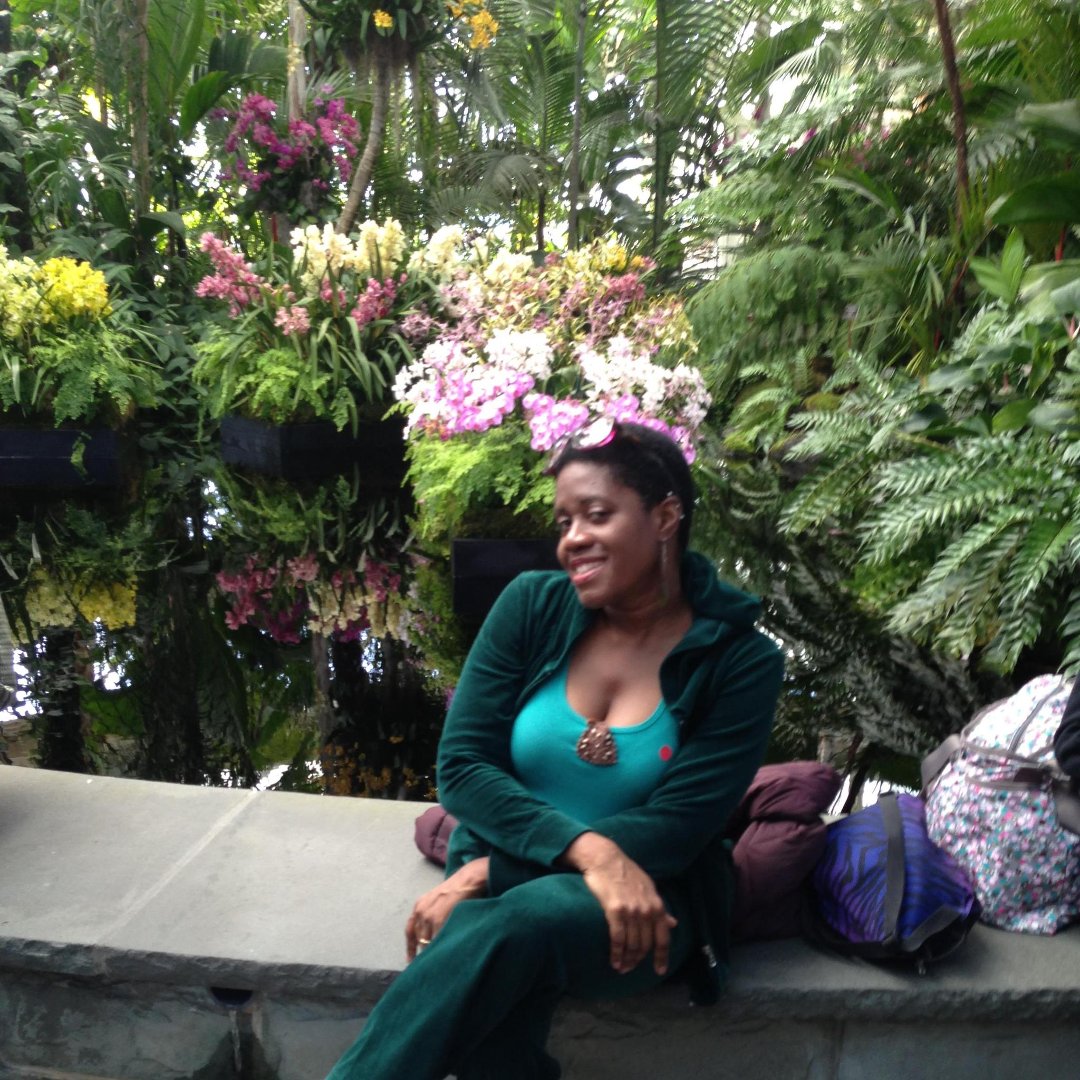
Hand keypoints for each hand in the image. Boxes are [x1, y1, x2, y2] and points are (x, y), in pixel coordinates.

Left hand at [405, 857, 488, 960]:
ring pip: (427, 942)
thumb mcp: (437, 900)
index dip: (410, 947)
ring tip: (438, 961)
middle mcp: (421, 912)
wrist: (467, 880)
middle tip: (429, 963)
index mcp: (419, 906)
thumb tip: (430, 935)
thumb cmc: (457, 889)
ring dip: (432, 952)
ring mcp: (429, 917)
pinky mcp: (439, 921)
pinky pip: (437, 940)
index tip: (410, 960)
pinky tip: (444, 954)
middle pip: (418, 939)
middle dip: (424, 951)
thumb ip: (431, 914)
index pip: (409, 931)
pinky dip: (440, 948)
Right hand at [563, 833, 676, 975]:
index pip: (664, 937)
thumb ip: (660, 908)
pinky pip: (618, 938)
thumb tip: (674, 923)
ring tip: (621, 967)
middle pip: (646, 945)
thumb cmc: (626, 872)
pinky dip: (616, 953)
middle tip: (630, 969)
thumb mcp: (648, 887)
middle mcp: (647, 910)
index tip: (659, 970)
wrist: (605, 858)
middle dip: (638, 960)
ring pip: (632, 944)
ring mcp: (631, 910)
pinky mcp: (615, 910)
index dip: (662, 956)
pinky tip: (614, 961)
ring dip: (627, 960)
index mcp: (657, 904)